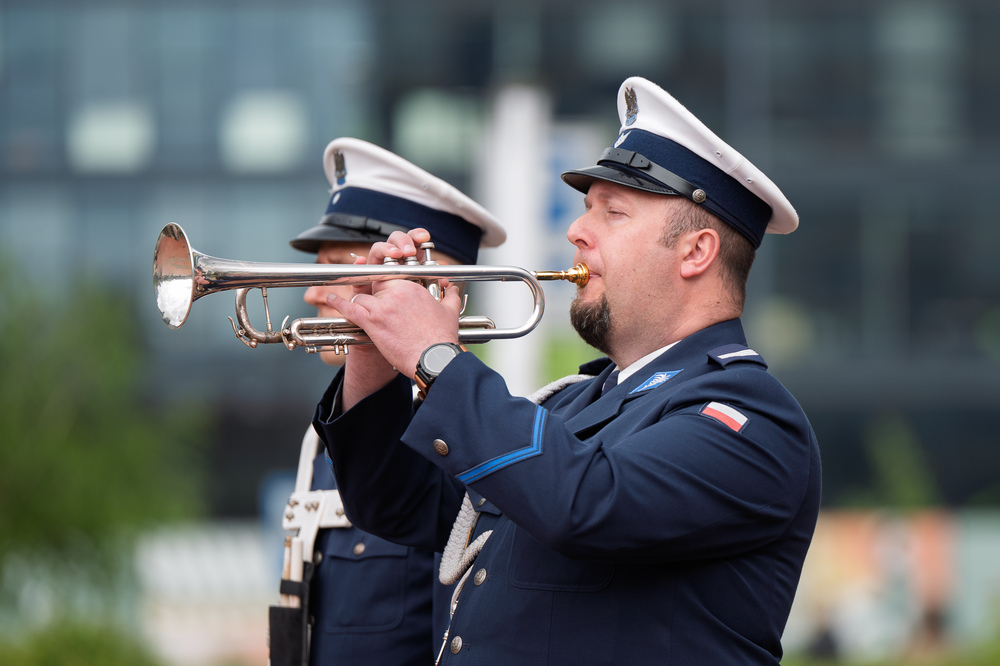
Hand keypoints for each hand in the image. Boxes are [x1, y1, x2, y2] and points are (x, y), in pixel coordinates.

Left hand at [333, 228, 461, 408]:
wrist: (434, 358)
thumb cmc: (442, 338)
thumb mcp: (449, 311)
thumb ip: (450, 296)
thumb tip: (452, 289)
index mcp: (413, 287)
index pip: (391, 275)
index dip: (384, 280)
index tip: (383, 284)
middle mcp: (396, 293)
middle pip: (375, 285)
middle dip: (372, 293)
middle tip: (372, 300)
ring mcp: (382, 307)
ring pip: (362, 296)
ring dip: (358, 300)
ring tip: (351, 300)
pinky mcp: (373, 322)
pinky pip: (350, 308)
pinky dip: (338, 303)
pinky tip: (331, 299)